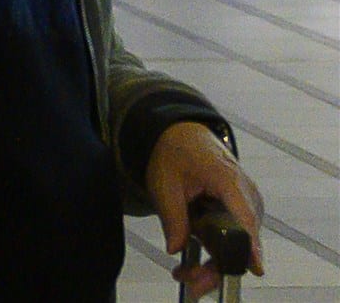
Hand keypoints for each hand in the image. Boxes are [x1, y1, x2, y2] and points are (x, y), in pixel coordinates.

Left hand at [148, 122, 264, 291]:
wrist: (184, 136)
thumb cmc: (175, 153)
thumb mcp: (163, 183)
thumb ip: (172, 216)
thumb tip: (176, 249)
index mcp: (227, 179)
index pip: (244, 215)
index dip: (250, 244)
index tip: (254, 268)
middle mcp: (246, 193)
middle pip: (242, 238)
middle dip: (219, 265)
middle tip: (192, 282)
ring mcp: (247, 203)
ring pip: (238, 242)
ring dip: (214, 262)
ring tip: (184, 274)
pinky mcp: (242, 212)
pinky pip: (234, 237)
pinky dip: (215, 252)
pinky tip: (191, 264)